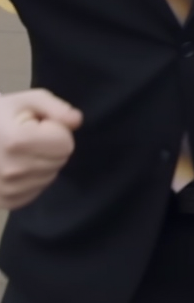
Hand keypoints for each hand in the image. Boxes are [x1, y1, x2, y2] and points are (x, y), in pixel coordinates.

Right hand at [0, 90, 81, 209]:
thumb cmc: (2, 115)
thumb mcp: (29, 100)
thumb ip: (57, 108)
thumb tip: (76, 121)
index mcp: (16, 142)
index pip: (65, 146)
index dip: (57, 131)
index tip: (39, 125)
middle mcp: (10, 171)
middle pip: (59, 162)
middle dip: (51, 147)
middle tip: (29, 138)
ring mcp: (5, 190)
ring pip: (50, 177)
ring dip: (43, 163)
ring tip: (21, 151)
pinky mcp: (3, 202)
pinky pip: (36, 191)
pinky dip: (32, 179)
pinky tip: (17, 166)